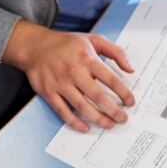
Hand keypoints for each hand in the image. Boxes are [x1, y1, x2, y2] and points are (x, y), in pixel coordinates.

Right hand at [4, 20, 134, 132]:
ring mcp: (60, 83)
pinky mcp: (48, 92)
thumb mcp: (93, 40)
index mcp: (87, 59)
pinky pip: (63, 111)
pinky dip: (74, 122)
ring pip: (81, 106)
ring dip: (97, 118)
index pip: (110, 79)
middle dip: (113, 110)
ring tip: (109, 124)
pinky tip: (85, 127)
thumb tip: (130, 69)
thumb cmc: (66, 44)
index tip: (131, 102)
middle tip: (123, 119)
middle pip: (97, 96)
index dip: (123, 92)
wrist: (35, 46)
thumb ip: (116, 52)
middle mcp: (74, 72)